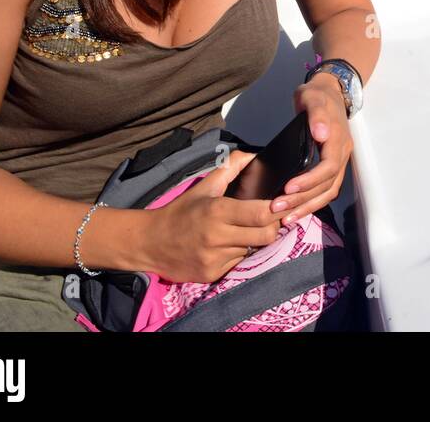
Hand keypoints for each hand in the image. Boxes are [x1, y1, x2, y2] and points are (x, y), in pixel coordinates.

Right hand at [144, 149, 287, 282]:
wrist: (149, 242)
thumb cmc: (181, 211)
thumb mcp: (204, 186)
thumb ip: (230, 167)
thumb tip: (253, 155)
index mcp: (217, 211)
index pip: (262, 214)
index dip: (276, 210)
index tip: (279, 205)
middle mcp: (217, 236)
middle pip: (265, 235)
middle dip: (273, 227)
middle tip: (269, 220)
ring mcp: (214, 258)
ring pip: (253, 250)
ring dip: (254, 241)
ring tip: (244, 232)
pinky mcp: (211, 275)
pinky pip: (238, 264)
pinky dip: (239, 255)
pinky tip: (228, 246)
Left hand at [272, 74, 353, 223]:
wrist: (329, 92)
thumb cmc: (318, 95)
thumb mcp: (313, 97)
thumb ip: (316, 114)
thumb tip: (321, 134)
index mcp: (338, 139)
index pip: (329, 167)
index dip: (310, 181)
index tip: (287, 188)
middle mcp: (342, 153)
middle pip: (327, 185)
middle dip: (302, 199)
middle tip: (277, 208)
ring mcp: (339, 161)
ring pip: (328, 192)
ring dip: (307, 207)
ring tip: (285, 218)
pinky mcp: (332, 166)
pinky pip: (325, 190)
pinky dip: (311, 203)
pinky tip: (294, 211)